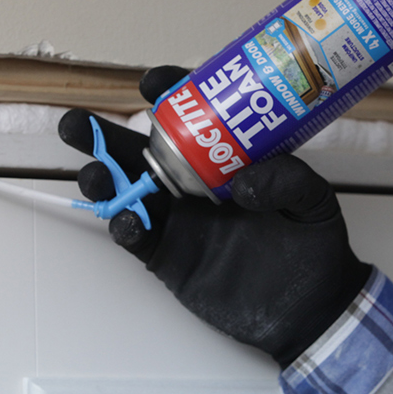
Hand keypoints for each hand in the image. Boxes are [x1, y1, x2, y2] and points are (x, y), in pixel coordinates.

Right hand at [58, 66, 371, 366]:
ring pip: (128, 193)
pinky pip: (139, 239)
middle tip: (76, 123)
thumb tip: (243, 182)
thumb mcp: (316, 201)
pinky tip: (125, 220)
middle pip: (140, 152)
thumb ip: (289, 180)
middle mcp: (193, 184)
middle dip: (103, 134)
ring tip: (94, 172)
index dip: (166, 96)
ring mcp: (179, 222)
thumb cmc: (316, 246)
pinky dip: (127, 228)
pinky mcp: (171, 259)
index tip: (152, 83)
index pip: (189, 118)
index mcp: (223, 159)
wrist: (312, 310)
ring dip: (104, 181)